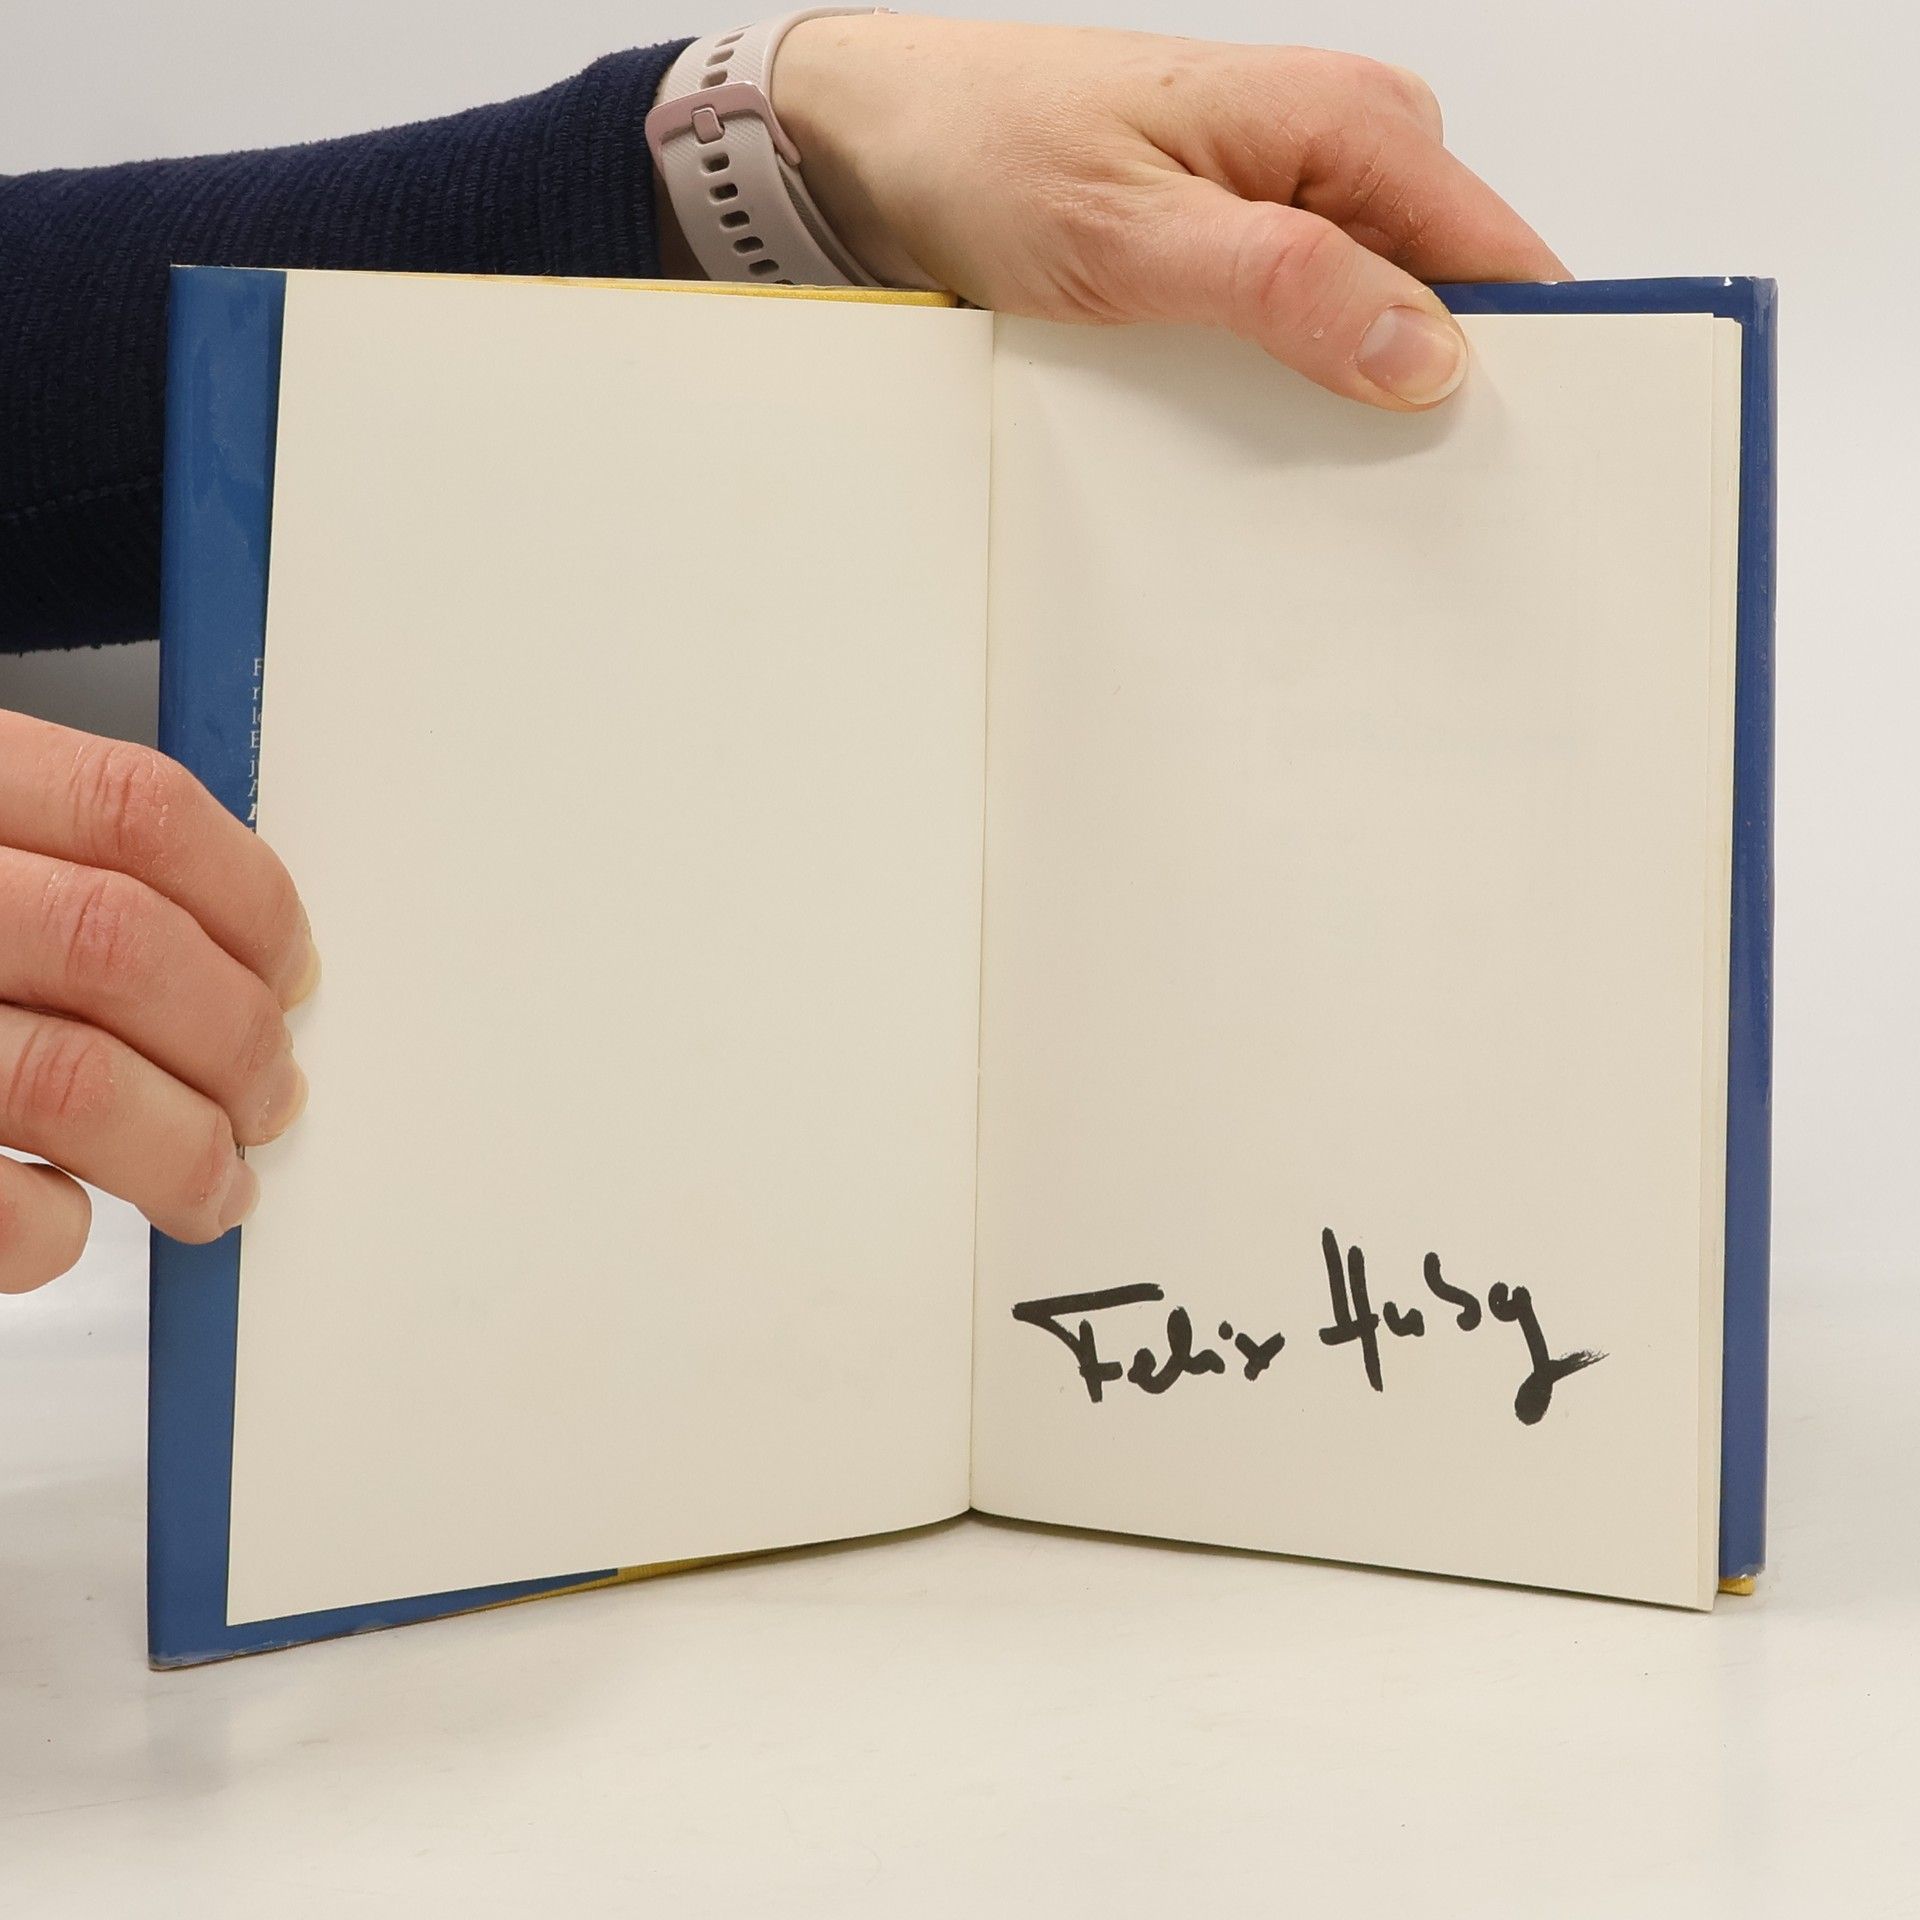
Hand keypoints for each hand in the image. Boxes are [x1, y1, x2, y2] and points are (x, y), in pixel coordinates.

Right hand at [0, 715, 316, 1293]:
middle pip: (121, 948)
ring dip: (183, 1151)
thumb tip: (244, 959)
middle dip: (236, 1040)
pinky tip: (65, 1223)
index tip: (295, 971)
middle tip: (273, 1097)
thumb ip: (49, 860)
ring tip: (214, 1184)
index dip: (252, 899)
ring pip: (70, 1081)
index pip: (135, 810)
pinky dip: (52, 1231)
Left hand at [771, 16, 1566, 408]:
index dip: (1513, 372)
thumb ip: (1284, 287)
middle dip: (1425, 403)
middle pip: (1447, 302)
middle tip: (1380, 503)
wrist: (889, 135)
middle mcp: (1345, 150)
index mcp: (1350, 125)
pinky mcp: (1246, 241)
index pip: (1498, 263)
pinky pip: (1308, 326)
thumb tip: (1424, 349)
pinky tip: (1256, 434)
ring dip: (1350, 402)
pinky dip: (1292, 385)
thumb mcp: (1134, 238)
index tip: (1498, 475)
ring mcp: (1297, 197)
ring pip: (1375, 324)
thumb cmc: (992, 153)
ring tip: (1307, 477)